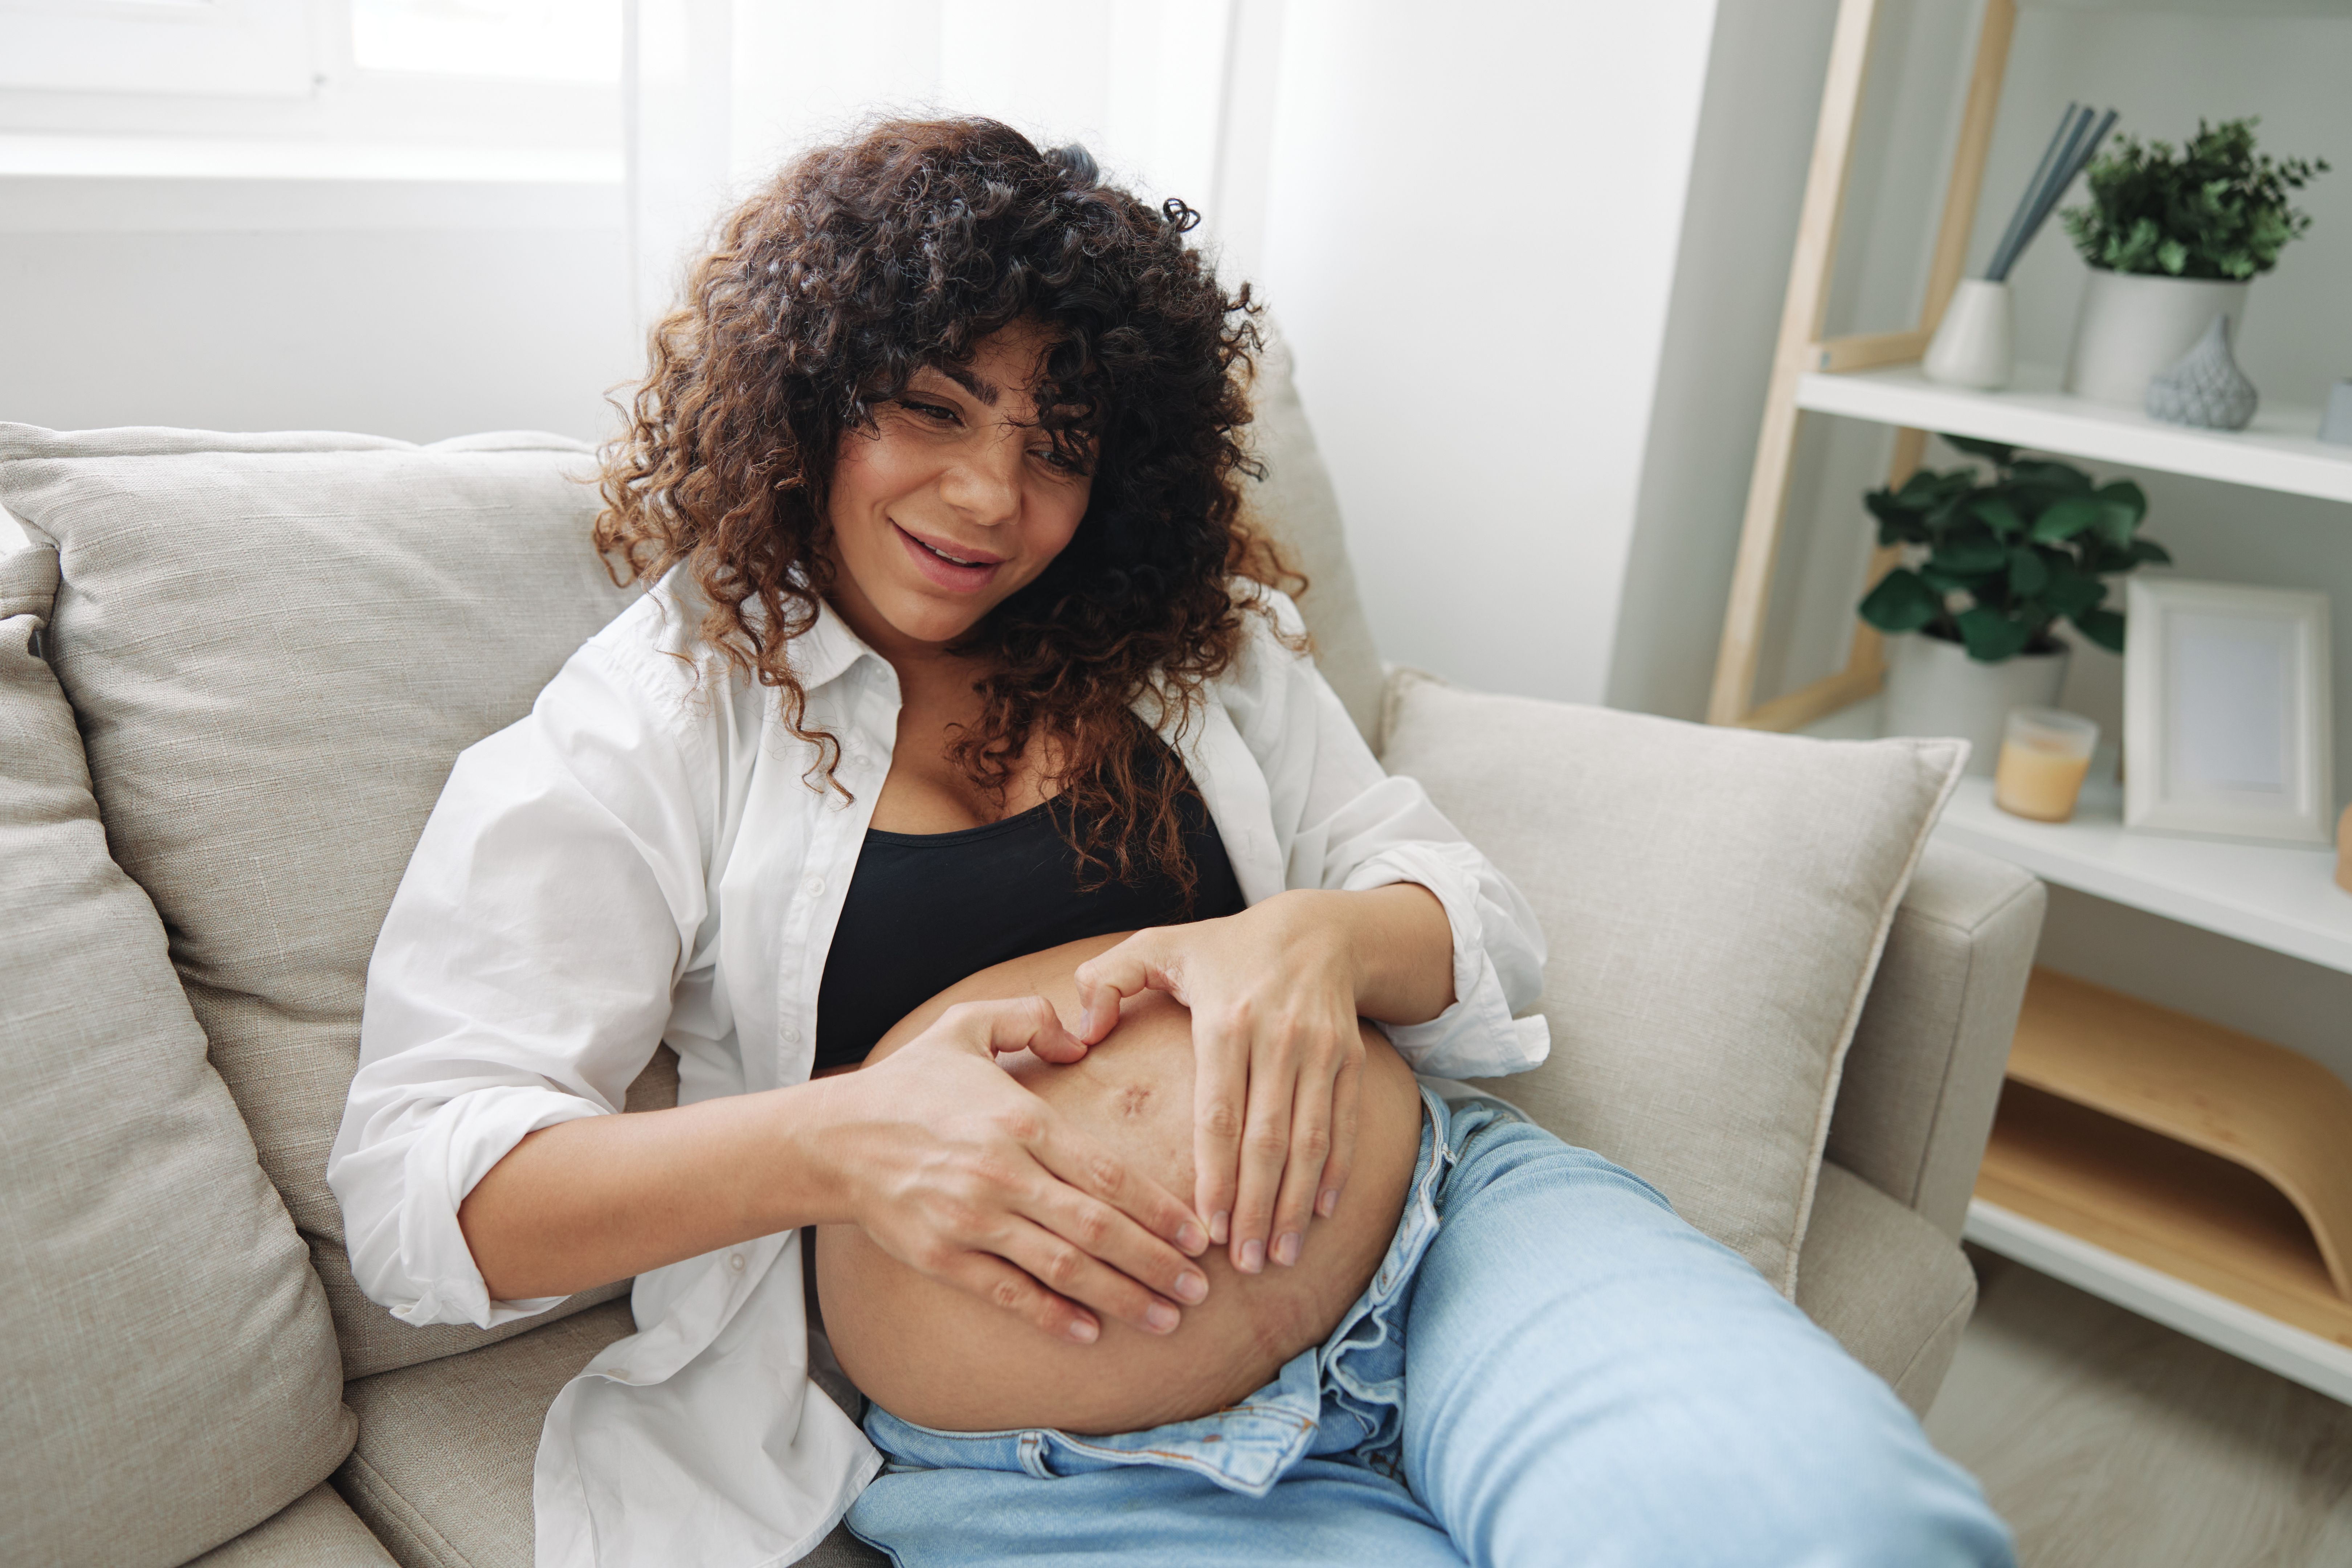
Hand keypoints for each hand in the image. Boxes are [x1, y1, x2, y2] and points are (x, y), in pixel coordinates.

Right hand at [829, 997, 1211, 1343]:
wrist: (833, 1139)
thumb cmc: (910, 1082)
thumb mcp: (965, 1024)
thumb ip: (1029, 1017)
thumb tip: (1081, 1036)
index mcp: (1018, 1121)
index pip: (1108, 1173)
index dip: (1159, 1209)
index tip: (1198, 1235)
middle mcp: (1001, 1175)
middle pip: (1097, 1229)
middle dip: (1157, 1263)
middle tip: (1200, 1289)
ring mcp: (971, 1221)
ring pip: (1063, 1269)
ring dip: (1121, 1298)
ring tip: (1167, 1319)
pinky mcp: (944, 1258)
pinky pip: (1009, 1295)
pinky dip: (1053, 1316)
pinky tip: (1090, 1332)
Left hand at [1072, 893, 1369, 1276]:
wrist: (1316, 929)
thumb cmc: (1224, 946)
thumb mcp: (1157, 945)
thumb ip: (1104, 979)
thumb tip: (1078, 1032)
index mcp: (1227, 1019)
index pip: (1219, 1114)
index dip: (1215, 1176)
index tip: (1207, 1229)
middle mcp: (1279, 1039)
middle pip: (1267, 1140)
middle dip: (1256, 1208)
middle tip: (1242, 1264)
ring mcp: (1320, 1052)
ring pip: (1309, 1141)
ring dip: (1295, 1203)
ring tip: (1278, 1255)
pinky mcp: (1350, 1060)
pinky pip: (1343, 1125)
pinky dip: (1335, 1172)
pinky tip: (1320, 1215)